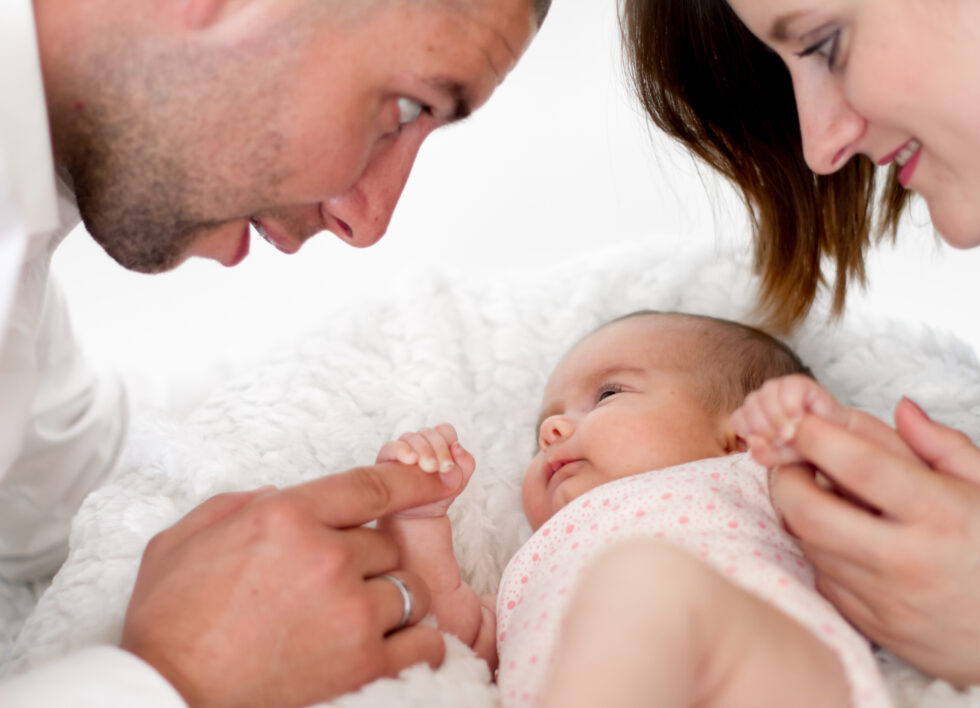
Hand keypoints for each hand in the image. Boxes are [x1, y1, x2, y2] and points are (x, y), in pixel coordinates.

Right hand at [120, 463, 460, 707]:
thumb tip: (280, 495)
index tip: (441, 479)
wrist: (167, 697)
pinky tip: (389, 646)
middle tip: (329, 588)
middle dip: (365, 562)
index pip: (371, 486)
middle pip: (386, 544)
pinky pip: (424, 641)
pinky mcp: (365, 663)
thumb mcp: (186, 538)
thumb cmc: (170, 624)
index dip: (414, 481)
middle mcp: (328, 557)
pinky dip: (414, 643)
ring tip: (354, 619)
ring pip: (411, 589)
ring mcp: (351, 611)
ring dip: (391, 600)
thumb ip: (242, 504)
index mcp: (286, 516)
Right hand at [375, 423, 475, 517]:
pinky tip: (411, 460)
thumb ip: (466, 462)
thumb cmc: (438, 494)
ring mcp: (403, 448)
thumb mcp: (459, 481)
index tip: (449, 466)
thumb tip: (457, 446)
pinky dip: (402, 450)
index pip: (444, 430)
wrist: (418, 516)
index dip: (448, 443)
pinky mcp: (387, 457)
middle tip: (441, 469)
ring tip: (429, 468)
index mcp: (439, 443)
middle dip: (438, 449)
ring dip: (423, 451)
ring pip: (411, 437)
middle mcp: (420, 442)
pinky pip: (391, 446)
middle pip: (428, 432)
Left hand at [730, 375, 853, 466]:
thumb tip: (753, 440)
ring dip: (777, 419)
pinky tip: (800, 419)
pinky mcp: (798, 383)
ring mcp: (778, 388)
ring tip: (792, 433)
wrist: (835, 438)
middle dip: (765, 429)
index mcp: (752, 414)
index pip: (738, 420)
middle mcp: (762, 398)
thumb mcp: (781, 458)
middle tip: (783, 440)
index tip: (770, 445)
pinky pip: (787, 389)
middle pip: (749, 409)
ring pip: (765, 397)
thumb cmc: (805, 447)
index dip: (752, 434)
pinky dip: (791, 406)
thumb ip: (763, 455)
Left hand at [772, 398, 979, 684]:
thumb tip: (901, 409)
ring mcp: (885, 599)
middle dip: (785, 476)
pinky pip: (823, 579)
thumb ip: (944, 447)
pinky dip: (819, 550)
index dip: (816, 436)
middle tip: (789, 457)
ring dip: (799, 512)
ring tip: (815, 491)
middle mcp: (906, 559)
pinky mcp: (873, 627)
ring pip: (808, 545)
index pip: (859, 465)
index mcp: (941, 515)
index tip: (799, 420)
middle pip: (809, 511)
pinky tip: (839, 535)